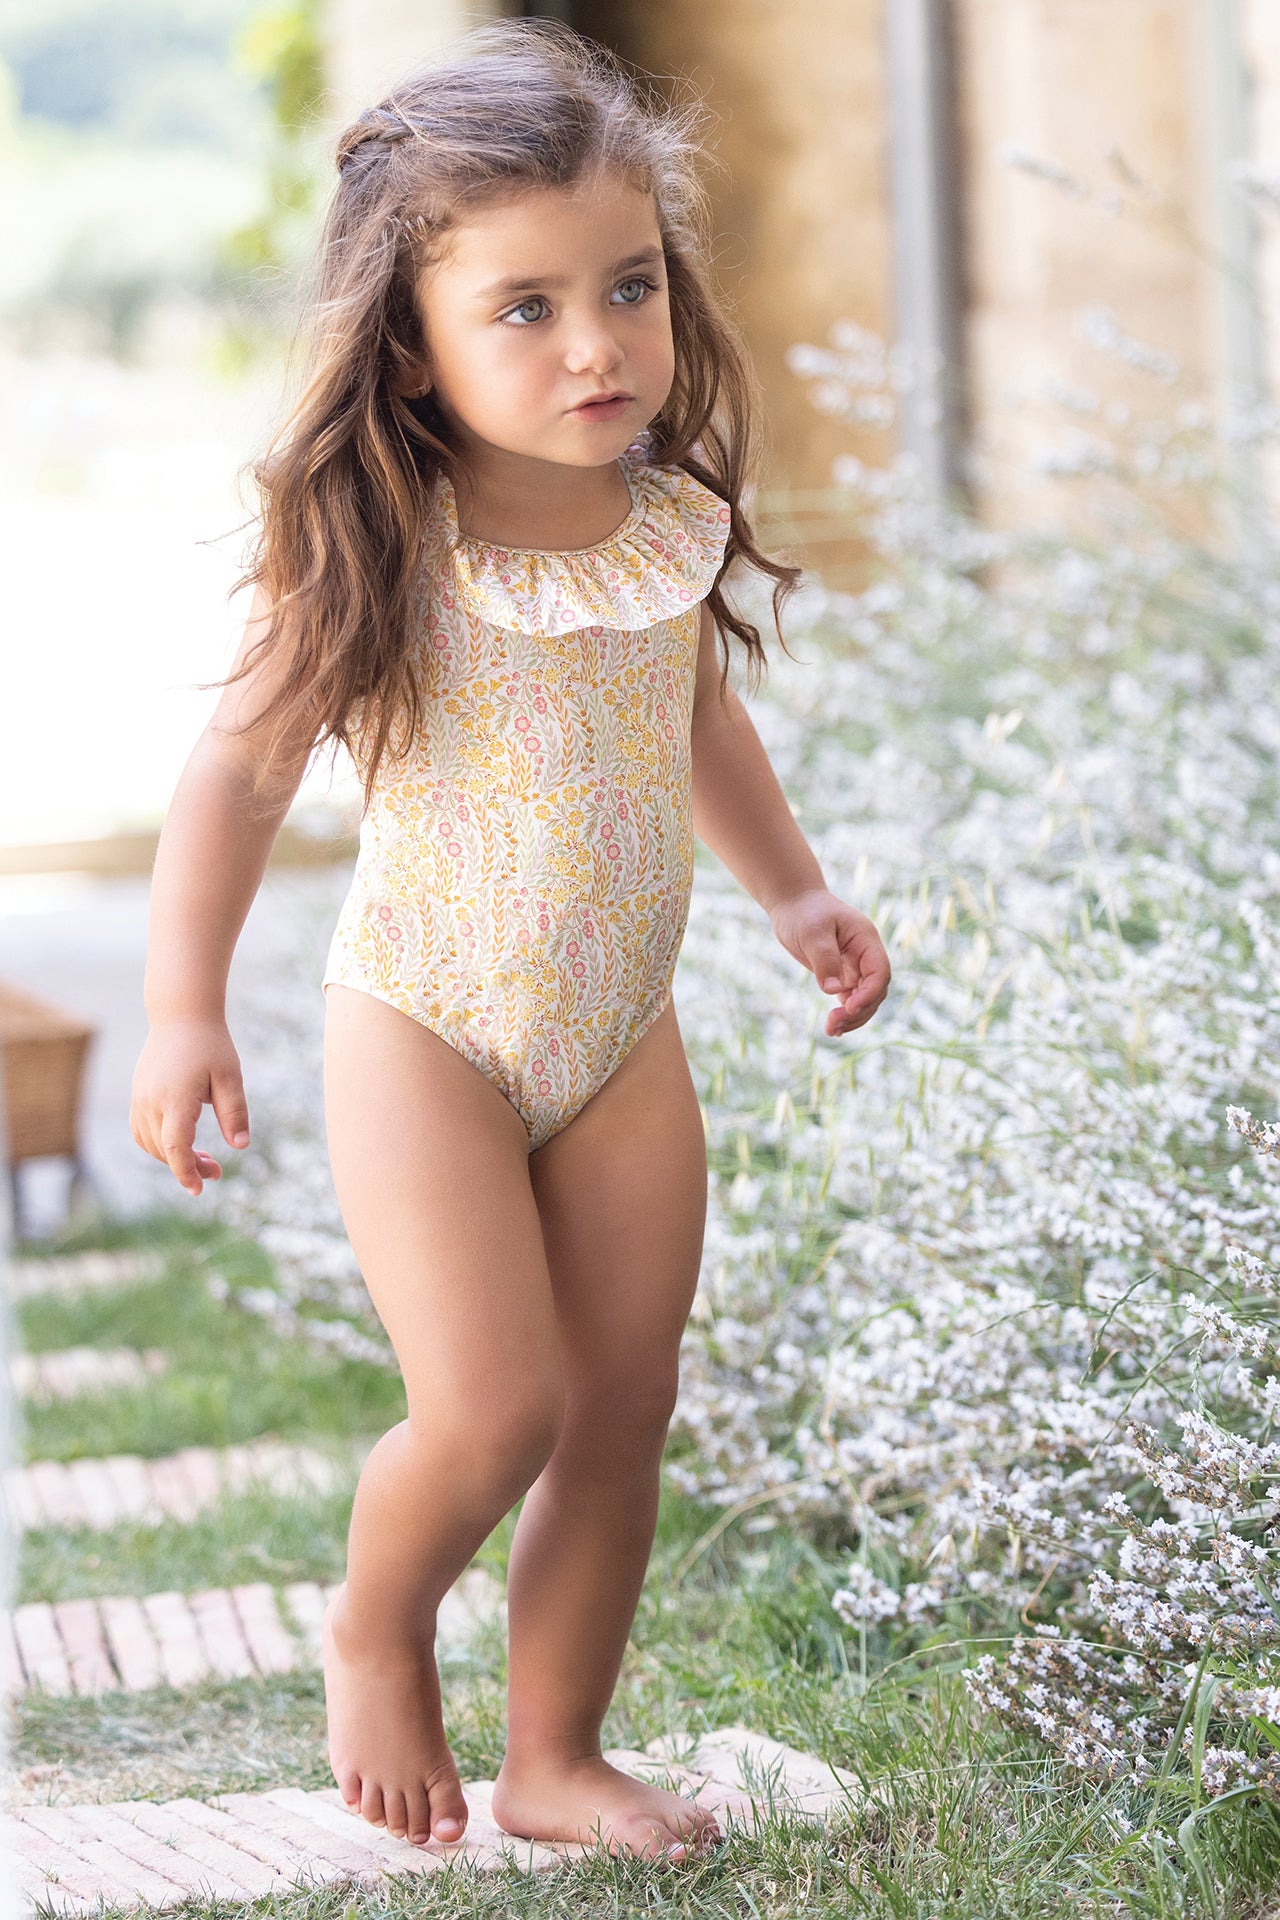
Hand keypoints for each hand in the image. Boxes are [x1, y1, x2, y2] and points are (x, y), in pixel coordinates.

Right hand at [130, 1018, 249, 1196]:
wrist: (180, 1016)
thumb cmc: (210, 1045)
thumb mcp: (230, 1077)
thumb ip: (235, 1112)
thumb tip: (241, 1146)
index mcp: (176, 1099)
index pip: (175, 1147)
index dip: (186, 1172)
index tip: (199, 1189)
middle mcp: (152, 1102)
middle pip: (164, 1150)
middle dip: (188, 1167)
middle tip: (216, 1171)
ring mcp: (140, 1099)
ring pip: (150, 1144)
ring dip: (172, 1158)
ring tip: (203, 1158)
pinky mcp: (137, 1096)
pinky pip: (141, 1131)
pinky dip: (158, 1145)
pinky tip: (180, 1143)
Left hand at [769, 887, 890, 1035]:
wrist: (794, 903)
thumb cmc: (804, 912)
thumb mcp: (813, 932)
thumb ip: (825, 959)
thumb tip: (834, 990)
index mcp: (866, 940)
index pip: (879, 972)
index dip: (869, 993)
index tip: (849, 1007)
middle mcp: (866, 955)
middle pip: (875, 991)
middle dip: (859, 1011)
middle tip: (834, 1024)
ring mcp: (856, 967)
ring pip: (864, 999)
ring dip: (852, 1018)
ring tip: (831, 1030)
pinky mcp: (842, 975)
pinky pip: (850, 999)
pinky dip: (844, 1015)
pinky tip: (833, 1029)